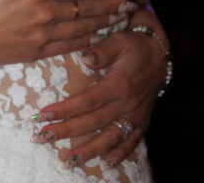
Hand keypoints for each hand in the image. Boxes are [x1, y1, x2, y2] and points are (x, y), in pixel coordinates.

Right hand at [0, 0, 138, 72]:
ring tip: (123, 20)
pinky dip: (87, 41)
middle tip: (134, 5)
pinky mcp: (35, 53)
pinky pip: (69, 47)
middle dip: (113, 7)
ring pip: (83, 30)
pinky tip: (97, 37)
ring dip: (106, 24)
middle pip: (88, 10)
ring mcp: (42, 37)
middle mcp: (46, 15)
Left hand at [30, 28, 165, 166]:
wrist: (159, 54)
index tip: (43, 114)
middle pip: (93, 121)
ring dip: (91, 150)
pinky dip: (121, 153)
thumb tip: (85, 59)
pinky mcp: (142, 121)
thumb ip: (102, 50)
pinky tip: (108, 163)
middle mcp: (126, 103)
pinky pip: (132, 141)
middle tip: (43, 137)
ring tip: (71, 160)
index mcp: (118, 84)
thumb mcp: (118, 40)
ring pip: (111, 136)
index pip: (87, 100)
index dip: (65, 109)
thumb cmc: (134, 45)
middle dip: (67, 131)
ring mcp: (135, 115)